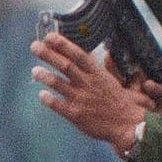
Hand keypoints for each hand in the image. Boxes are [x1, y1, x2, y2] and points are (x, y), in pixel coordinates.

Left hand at [31, 32, 158, 150]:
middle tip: (34, 46)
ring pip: (58, 84)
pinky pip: (58, 105)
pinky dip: (48, 99)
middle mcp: (87, 84)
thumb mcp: (110, 80)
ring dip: (45, 75)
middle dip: (48, 54)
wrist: (126, 125)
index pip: (78, 55)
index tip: (49, 36)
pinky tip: (42, 94)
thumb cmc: (118, 101)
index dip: (63, 44)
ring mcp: (81, 99)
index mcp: (97, 74)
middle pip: (65, 65)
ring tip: (35, 70)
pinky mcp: (75, 115)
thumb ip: (97, 68)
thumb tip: (89, 54)